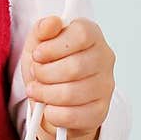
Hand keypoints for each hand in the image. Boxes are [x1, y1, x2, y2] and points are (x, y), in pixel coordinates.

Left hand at [20, 14, 115, 139]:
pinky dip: (54, 114)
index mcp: (92, 34)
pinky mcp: (100, 111)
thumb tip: (52, 23)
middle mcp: (104, 58)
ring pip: (72, 93)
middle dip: (45, 73)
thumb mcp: (39, 41)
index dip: (54, 46)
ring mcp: (105, 86)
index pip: (81, 35)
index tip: (37, 54)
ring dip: (46, 94)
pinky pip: (74, 116)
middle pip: (75, 67)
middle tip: (35, 74)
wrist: (53, 96)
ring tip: (36, 91)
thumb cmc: (49, 63)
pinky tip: (48, 108)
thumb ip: (43, 28)